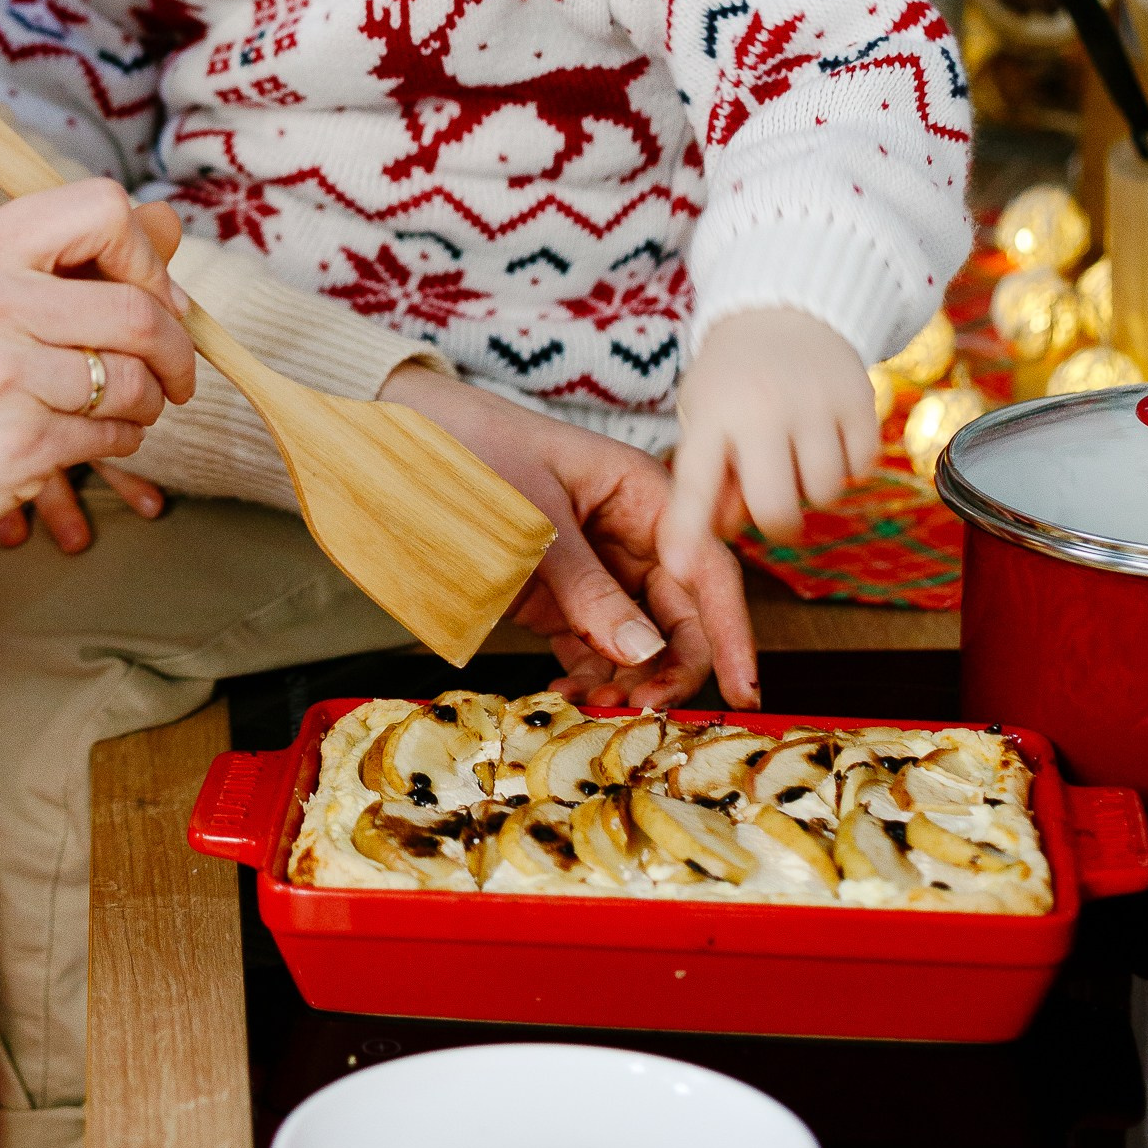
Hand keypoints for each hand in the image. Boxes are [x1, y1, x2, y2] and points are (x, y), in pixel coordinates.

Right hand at [0, 182, 194, 585]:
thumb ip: (61, 257)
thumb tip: (170, 226)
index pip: (105, 208)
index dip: (146, 254)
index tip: (150, 294)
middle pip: (140, 308)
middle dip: (177, 347)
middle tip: (174, 372)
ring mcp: (1, 378)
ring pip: (135, 382)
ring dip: (148, 403)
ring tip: (122, 410)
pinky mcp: (17, 449)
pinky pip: (112, 439)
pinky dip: (119, 444)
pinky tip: (85, 441)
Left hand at [385, 364, 758, 708]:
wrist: (402, 438)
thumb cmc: (474, 451)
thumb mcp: (535, 518)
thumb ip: (588, 586)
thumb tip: (645, 653)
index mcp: (644, 494)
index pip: (707, 568)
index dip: (733, 631)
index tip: (744, 689)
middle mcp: (631, 535)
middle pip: (680, 616)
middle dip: (671, 668)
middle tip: (641, 709)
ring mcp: (596, 569)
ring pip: (639, 642)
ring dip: (627, 681)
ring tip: (592, 702)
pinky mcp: (560, 597)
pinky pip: (593, 648)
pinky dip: (588, 676)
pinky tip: (565, 690)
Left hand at [663, 308, 878, 585]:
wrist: (785, 307)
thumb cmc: (735, 378)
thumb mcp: (704, 416)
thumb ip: (710, 478)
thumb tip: (726, 535)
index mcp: (711, 415)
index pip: (696, 484)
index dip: (688, 533)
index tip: (679, 573)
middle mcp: (762, 409)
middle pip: (777, 508)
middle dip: (778, 525)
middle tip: (776, 509)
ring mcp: (814, 402)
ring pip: (825, 494)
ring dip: (814, 490)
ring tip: (798, 453)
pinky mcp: (859, 398)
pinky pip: (861, 469)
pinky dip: (848, 465)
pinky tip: (827, 435)